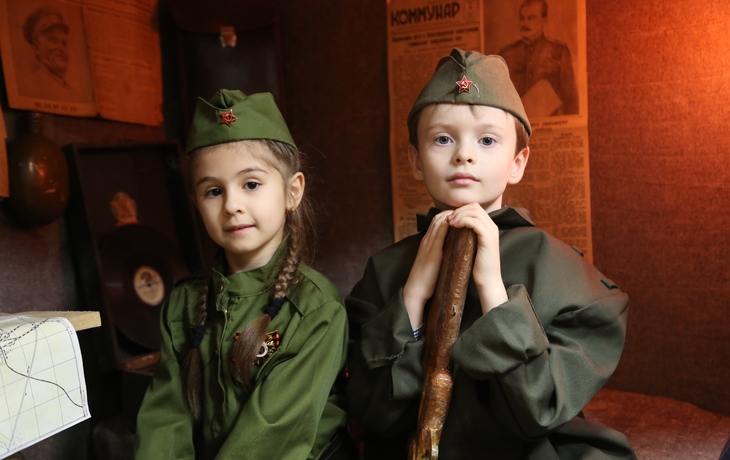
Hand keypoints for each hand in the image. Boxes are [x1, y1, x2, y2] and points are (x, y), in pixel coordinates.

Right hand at [403, 210, 451, 327]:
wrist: (416, 290)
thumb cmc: (426, 279)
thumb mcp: (434, 261)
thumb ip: (441, 253)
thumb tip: (454, 249)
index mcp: (427, 243)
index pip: (437, 222)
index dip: (448, 215)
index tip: (461, 214)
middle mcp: (426, 241)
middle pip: (437, 218)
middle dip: (451, 212)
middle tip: (464, 210)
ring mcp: (428, 245)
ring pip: (437, 222)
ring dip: (450, 215)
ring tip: (462, 213)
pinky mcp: (431, 252)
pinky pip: (438, 234)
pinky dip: (446, 226)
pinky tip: (455, 222)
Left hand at [447, 204, 506, 312]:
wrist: (487, 280)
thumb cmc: (477, 265)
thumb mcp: (471, 245)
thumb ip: (467, 234)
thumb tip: (454, 226)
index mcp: (488, 227)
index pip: (475, 208)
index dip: (461, 210)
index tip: (449, 218)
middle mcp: (492, 226)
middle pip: (475, 207)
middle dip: (459, 210)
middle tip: (448, 219)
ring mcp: (491, 232)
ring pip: (475, 212)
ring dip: (460, 215)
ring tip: (449, 222)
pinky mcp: (488, 239)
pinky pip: (476, 222)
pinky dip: (464, 221)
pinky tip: (455, 226)